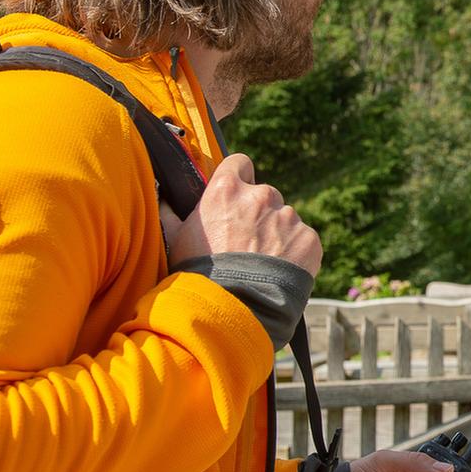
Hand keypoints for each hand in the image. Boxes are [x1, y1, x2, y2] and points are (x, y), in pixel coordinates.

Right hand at [167, 152, 321, 275]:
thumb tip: (162, 199)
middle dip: (258, 214)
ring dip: (277, 234)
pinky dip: (295, 253)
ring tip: (262, 264)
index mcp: (226, 189)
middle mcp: (261, 196)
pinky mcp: (308, 239)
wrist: (234, 308)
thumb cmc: (199, 274)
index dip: (239, 178)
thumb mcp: (175, 240)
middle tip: (246, 243)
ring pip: (284, 219)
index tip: (237, 195)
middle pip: (264, 195)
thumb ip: (171, 214)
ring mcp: (287, 217)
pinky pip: (302, 240)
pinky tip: (279, 272)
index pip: (239, 164)